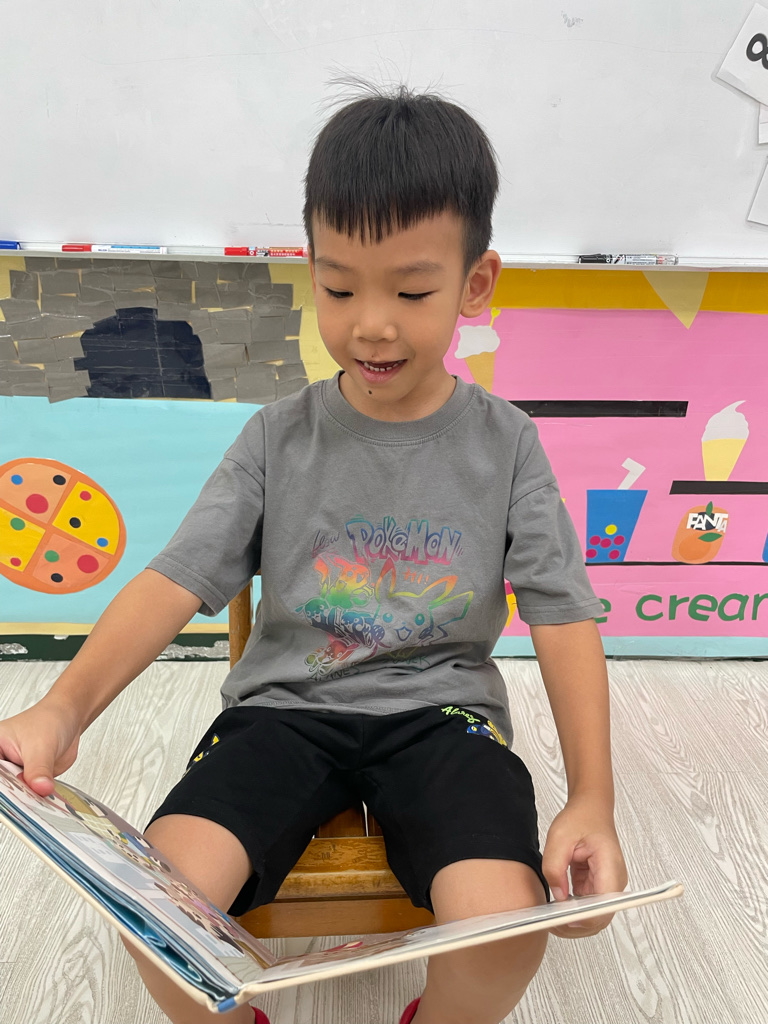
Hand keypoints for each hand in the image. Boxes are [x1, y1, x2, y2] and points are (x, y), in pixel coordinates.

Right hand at [0, 697, 82, 796]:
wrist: (69, 720)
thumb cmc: (50, 721)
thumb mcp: (41, 746)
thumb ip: (39, 769)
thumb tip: (40, 788)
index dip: (3, 786)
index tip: (11, 795)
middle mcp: (2, 762)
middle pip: (3, 787)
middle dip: (12, 798)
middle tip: (23, 805)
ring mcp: (15, 773)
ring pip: (15, 795)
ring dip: (25, 802)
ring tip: (33, 804)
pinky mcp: (29, 781)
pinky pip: (30, 796)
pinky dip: (36, 800)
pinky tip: (41, 803)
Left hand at [542, 793, 627, 939]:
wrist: (591, 808)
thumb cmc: (581, 817)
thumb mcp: (559, 837)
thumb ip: (555, 866)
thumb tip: (558, 896)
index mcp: (610, 867)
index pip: (603, 906)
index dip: (583, 919)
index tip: (560, 920)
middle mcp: (614, 881)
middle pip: (600, 917)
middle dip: (575, 925)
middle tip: (549, 923)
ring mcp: (608, 885)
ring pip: (594, 915)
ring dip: (573, 920)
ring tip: (549, 917)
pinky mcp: (599, 885)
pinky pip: (588, 905)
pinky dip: (573, 910)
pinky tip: (556, 908)